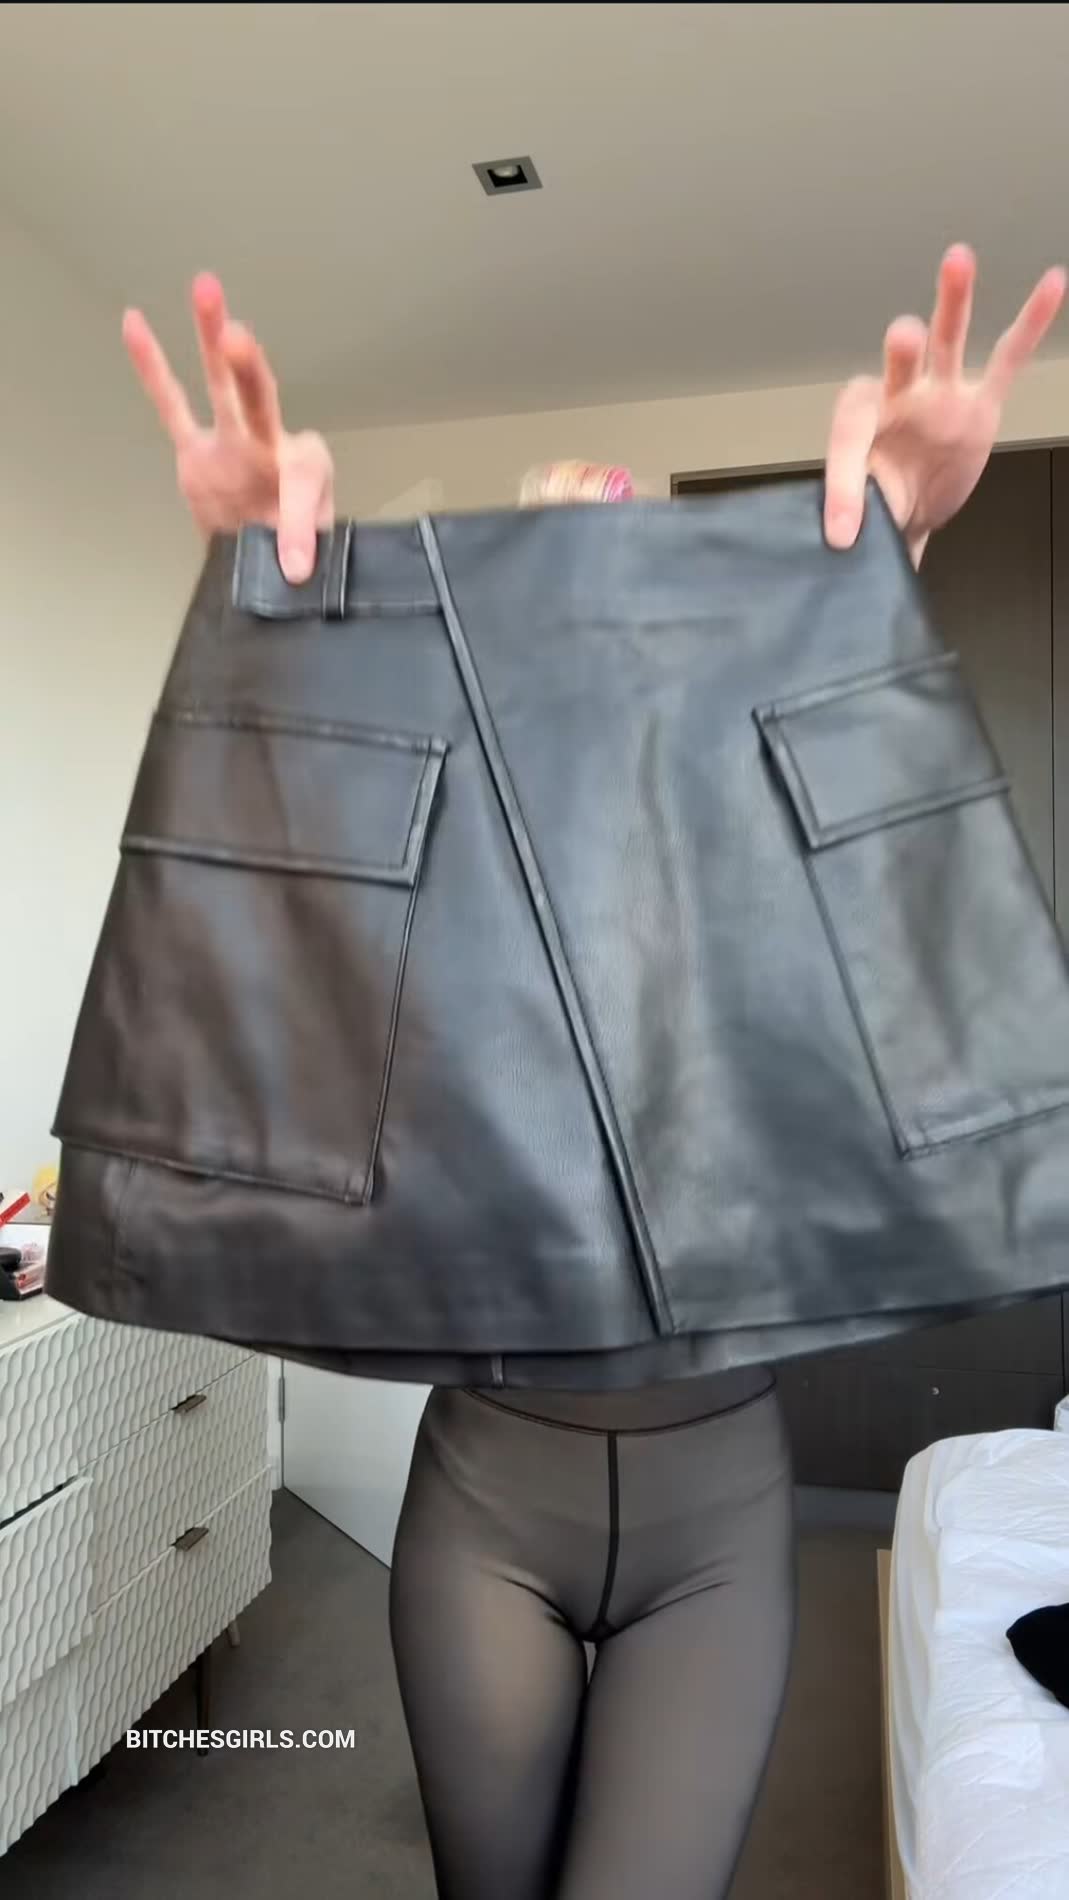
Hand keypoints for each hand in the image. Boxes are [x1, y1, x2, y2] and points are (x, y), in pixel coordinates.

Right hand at [123, 274, 333, 582]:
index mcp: (301, 466)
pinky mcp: (194, 451)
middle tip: (238, 332)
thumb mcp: (314, 545)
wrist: (268, 554)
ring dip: (211, 337)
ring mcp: (226, 442)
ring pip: (218, 384)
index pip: (304, 477)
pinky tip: (135, 323)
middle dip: (246, 367)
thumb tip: (294, 569)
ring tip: (206, 287)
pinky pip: (169, 404)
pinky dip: (152, 367)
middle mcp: (263, 443)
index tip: (296, 566)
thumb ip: (302, 543)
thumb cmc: (295, 538)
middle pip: (254, 396)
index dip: (301, 521)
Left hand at [824, 245, 1065, 564]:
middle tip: (904, 334)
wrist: (906, 513)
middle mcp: (899, 397)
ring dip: (953, 302)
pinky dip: (1030, 323)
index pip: (850, 437)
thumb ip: (852, 513)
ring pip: (946, 341)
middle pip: (899, 364)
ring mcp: (941, 394)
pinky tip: (1051, 286)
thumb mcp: (860, 514)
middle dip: (903, 350)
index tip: (841, 533)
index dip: (842, 486)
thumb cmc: (879, 501)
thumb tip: (840, 541)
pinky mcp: (980, 404)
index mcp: (859, 423)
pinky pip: (1007, 358)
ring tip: (958, 260)